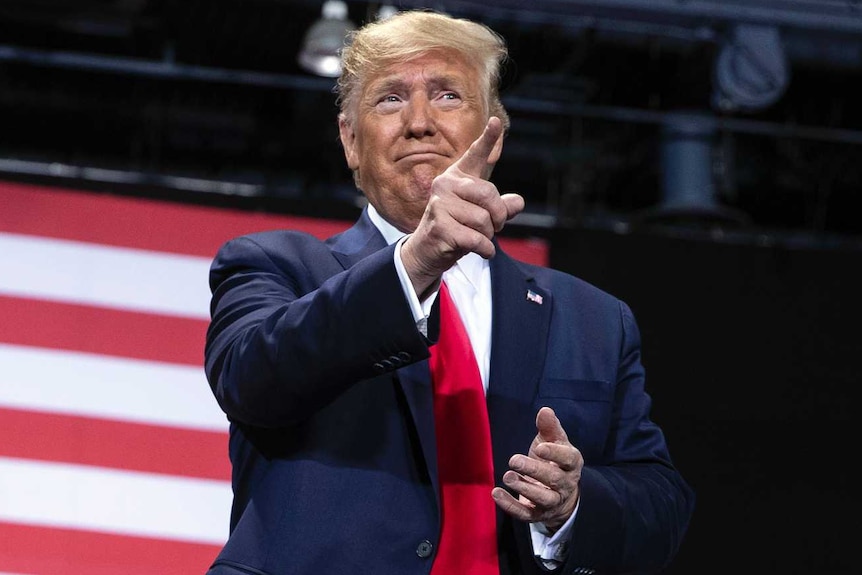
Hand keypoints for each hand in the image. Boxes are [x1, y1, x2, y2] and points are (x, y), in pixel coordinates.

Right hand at [400, 116, 524, 295]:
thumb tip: (518, 202)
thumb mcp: (481, 214)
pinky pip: (476, 238)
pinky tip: (483, 251)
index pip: (475, 155)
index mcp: (457, 176)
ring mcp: (439, 205)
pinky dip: (485, 249)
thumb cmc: (456, 227)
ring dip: (489, 235)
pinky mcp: (439, 227)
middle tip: (496, 227)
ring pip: (483, 220)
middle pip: (488, 194)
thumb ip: (501, 207)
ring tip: (480, 238)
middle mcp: (445, 184)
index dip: (488, 138)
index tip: (496, 122)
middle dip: (499, 216)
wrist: (427, 251)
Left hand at [492, 407, 582, 531]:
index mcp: (571, 464)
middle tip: (513, 460)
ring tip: (507, 476)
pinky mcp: (537, 514)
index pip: (567, 459)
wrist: (561, 494)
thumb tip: (545, 410)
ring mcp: (552, 502)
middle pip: (553, 479)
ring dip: (524, 488)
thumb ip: (550, 427)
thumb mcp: (554, 442)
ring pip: (542, 499)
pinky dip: (510, 505)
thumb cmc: (554, 461)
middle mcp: (565, 484)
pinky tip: (496, 493)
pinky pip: (525, 513)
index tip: (540, 447)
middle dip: (534, 470)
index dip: (555, 454)